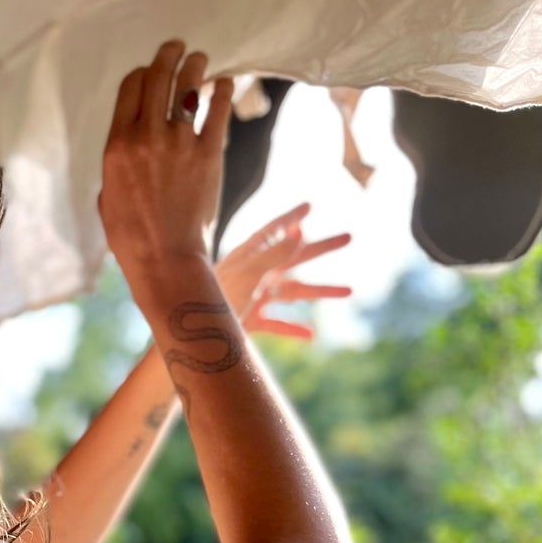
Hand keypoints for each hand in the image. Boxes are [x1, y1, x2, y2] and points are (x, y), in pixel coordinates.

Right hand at [99, 38, 233, 280]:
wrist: (164, 259)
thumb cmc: (131, 238)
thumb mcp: (108, 197)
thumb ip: (116, 166)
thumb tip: (126, 151)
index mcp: (117, 146)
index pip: (130, 87)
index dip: (142, 72)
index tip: (151, 70)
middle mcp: (145, 137)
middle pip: (158, 76)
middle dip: (168, 54)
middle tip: (177, 47)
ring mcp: (178, 144)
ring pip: (188, 85)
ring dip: (195, 65)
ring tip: (200, 60)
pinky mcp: (208, 154)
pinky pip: (217, 110)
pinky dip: (222, 91)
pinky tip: (224, 85)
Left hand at [215, 203, 352, 339]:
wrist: (191, 335)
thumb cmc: (215, 298)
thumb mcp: (248, 273)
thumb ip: (275, 254)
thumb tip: (301, 232)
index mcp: (249, 255)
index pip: (274, 230)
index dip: (292, 217)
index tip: (309, 206)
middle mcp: (254, 274)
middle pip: (294, 258)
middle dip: (322, 249)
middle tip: (350, 237)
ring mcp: (253, 298)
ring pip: (294, 293)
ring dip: (322, 290)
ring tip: (350, 290)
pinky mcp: (250, 322)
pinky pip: (277, 325)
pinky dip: (294, 329)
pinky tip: (313, 336)